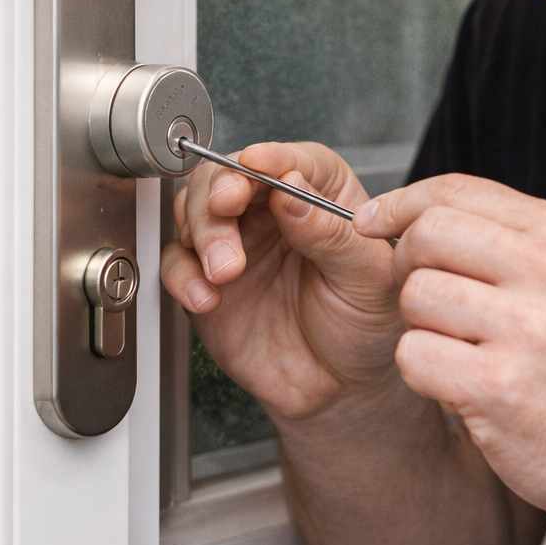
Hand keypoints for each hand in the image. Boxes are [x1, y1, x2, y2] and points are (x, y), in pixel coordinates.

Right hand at [160, 142, 401, 419]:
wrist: (342, 388)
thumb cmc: (367, 325)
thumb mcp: (367, 279)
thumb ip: (331, 235)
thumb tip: (293, 190)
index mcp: (324, 198)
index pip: (294, 160)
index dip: (272, 157)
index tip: (258, 163)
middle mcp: (275, 213)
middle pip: (230, 176)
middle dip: (221, 190)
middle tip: (226, 210)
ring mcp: (238, 245)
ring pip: (196, 211)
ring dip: (203, 231)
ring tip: (225, 268)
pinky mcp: (207, 281)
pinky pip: (177, 265)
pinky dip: (183, 276)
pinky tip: (207, 296)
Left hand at [353, 174, 545, 524]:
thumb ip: (508, 243)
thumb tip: (414, 214)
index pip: (457, 190)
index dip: (401, 202)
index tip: (372, 221)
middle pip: (426, 235)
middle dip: (408, 267)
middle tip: (431, 304)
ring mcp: (526, 331)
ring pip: (414, 297)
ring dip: (421, 329)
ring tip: (466, 354)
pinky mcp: (498, 387)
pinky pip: (414, 356)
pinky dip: (424, 376)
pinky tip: (463, 388)